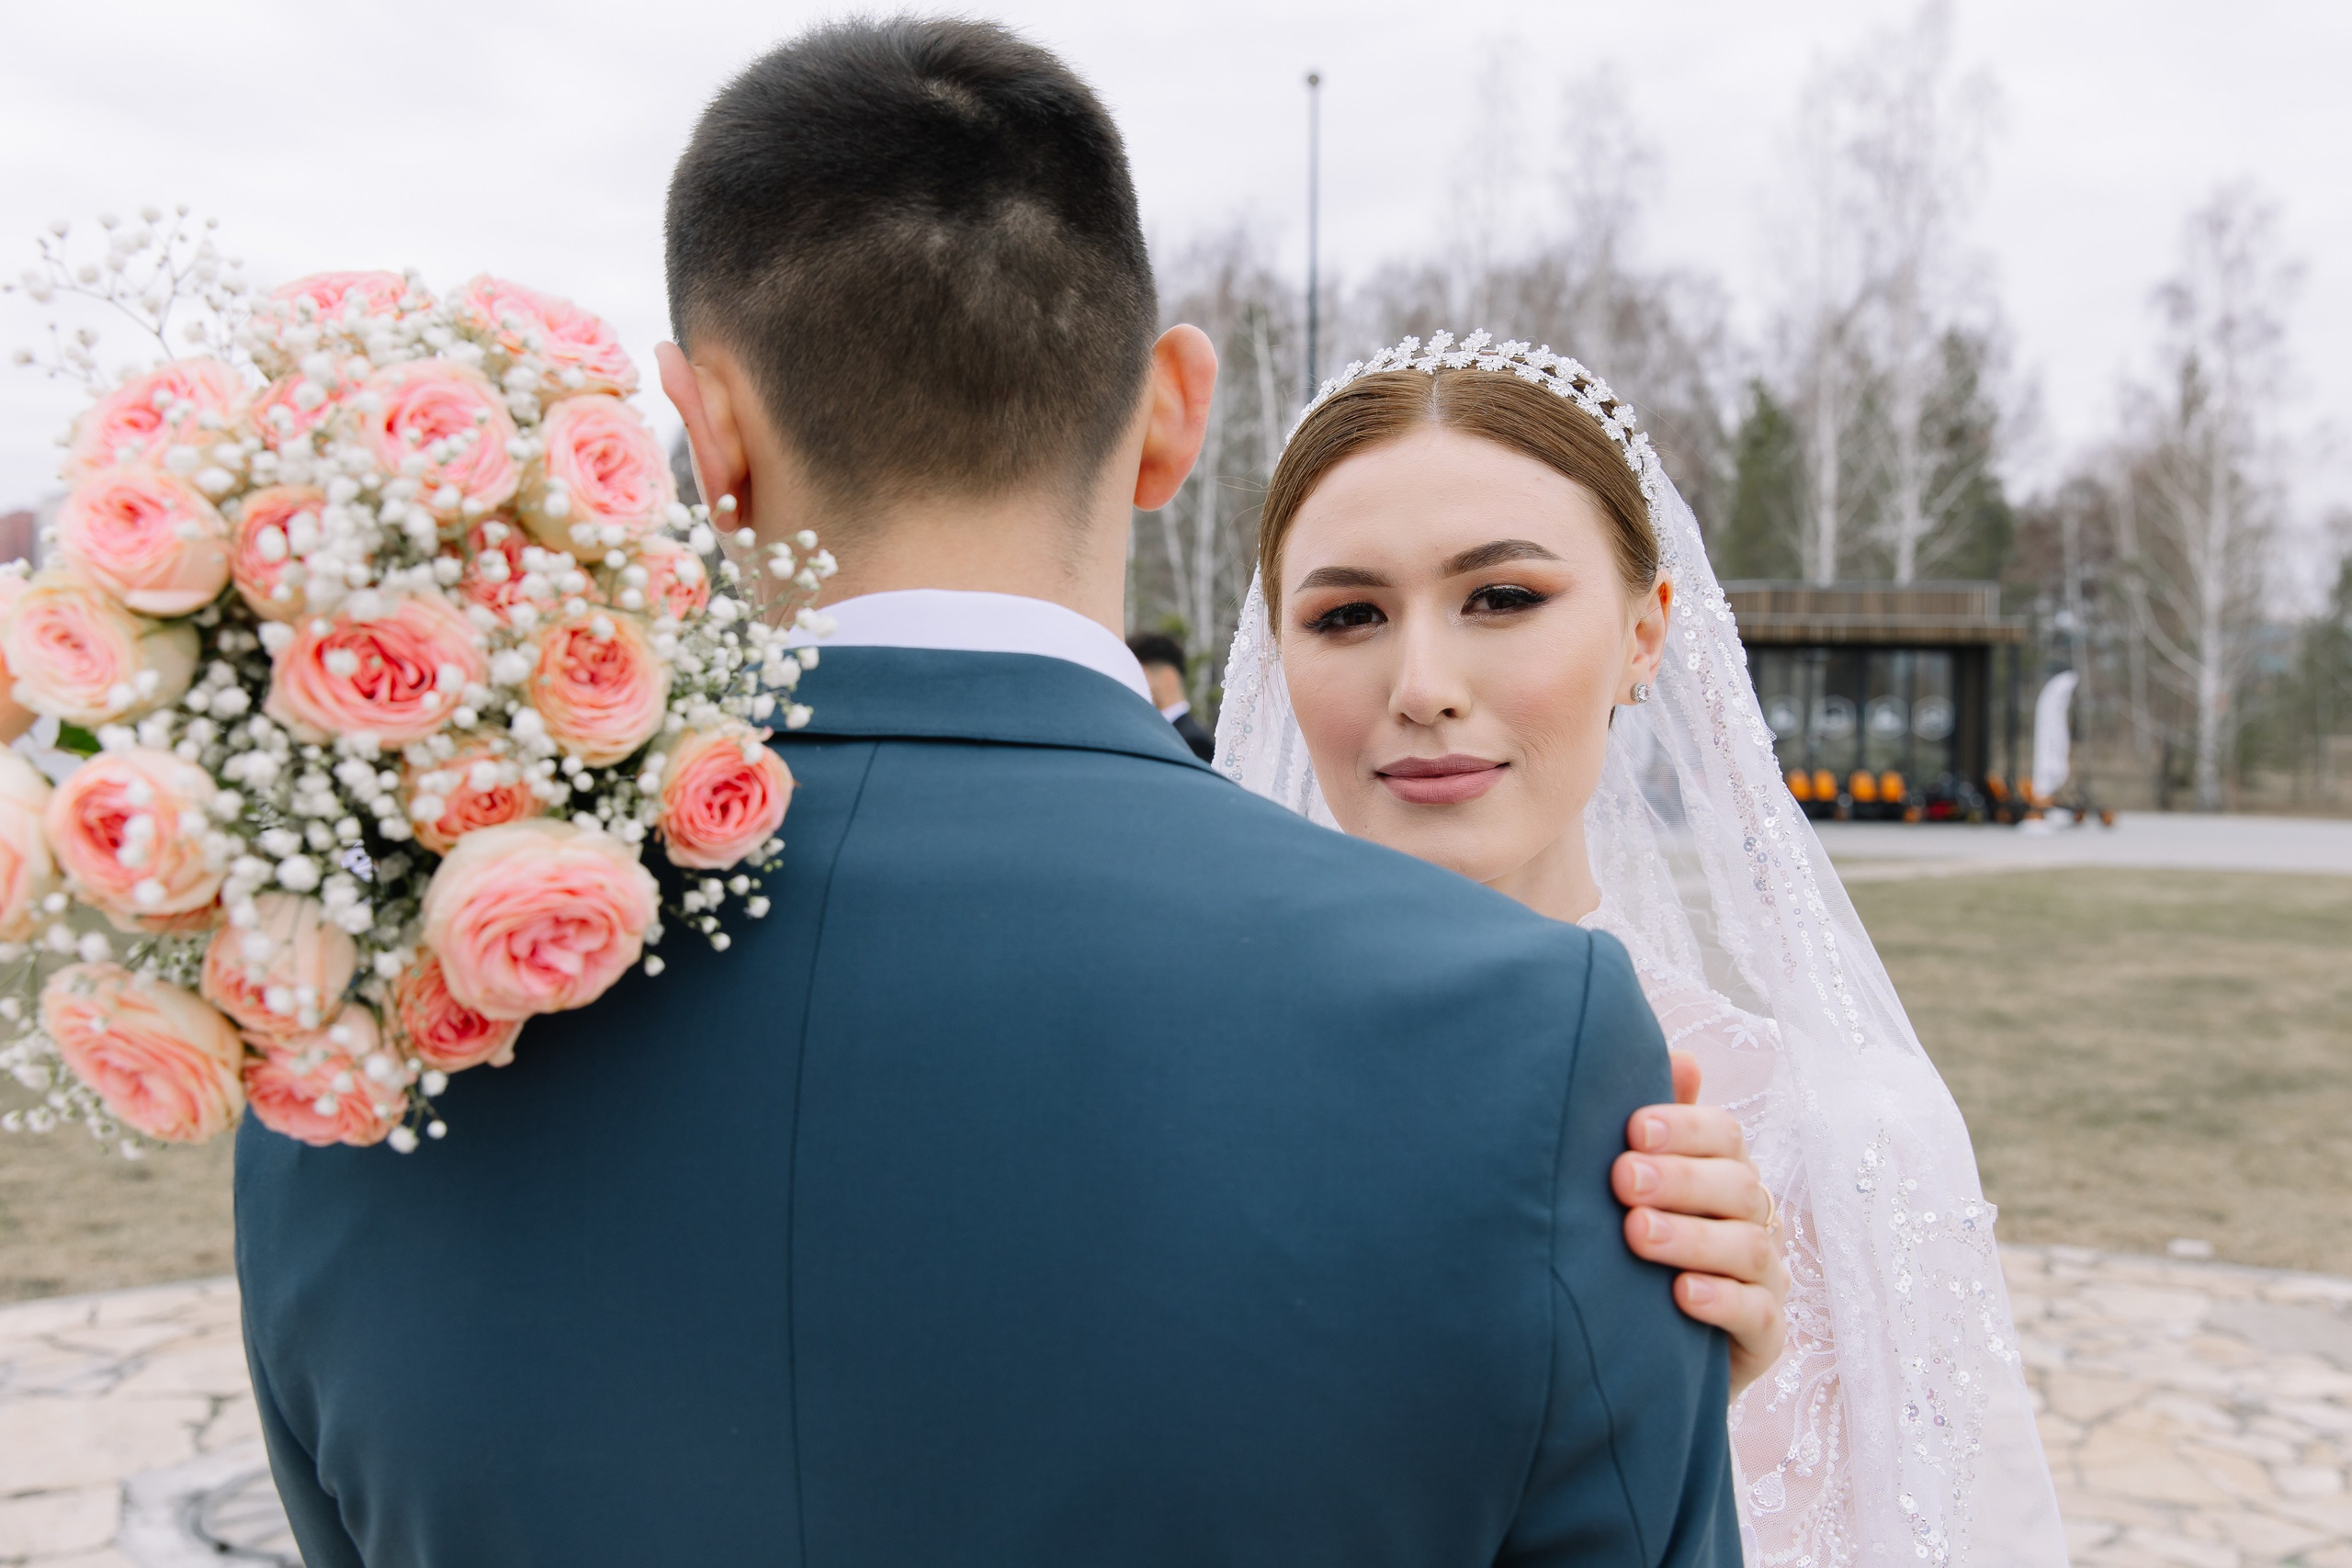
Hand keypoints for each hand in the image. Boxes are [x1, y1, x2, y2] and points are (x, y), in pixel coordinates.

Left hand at [1613, 1053, 1788, 1396]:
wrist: (1637, 1345)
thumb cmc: (1633, 1245)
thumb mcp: (1636, 1186)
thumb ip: (1655, 1128)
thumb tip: (1683, 1059)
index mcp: (1724, 1172)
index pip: (1723, 1136)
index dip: (1684, 1128)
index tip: (1631, 1129)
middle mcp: (1753, 1217)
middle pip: (1736, 1186)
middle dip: (1678, 1180)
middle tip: (1622, 1179)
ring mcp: (1764, 1277)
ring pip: (1748, 1247)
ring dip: (1691, 1238)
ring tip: (1637, 1233)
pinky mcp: (1765, 1336)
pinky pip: (1760, 1314)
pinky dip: (1722, 1300)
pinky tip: (1681, 1294)